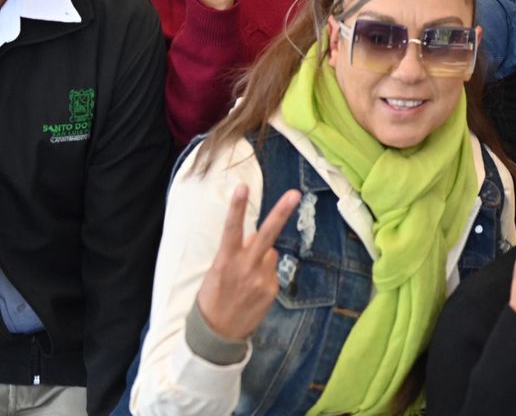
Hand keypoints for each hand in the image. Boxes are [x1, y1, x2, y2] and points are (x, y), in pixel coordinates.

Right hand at [194, 185, 301, 342]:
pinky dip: (265, 274)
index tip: (241, 187)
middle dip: (281, 212)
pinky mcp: (272, 289)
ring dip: (262, 257)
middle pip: (266, 235)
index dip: (237, 208)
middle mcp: (245, 268)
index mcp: (225, 261)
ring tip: (246, 278)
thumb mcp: (216, 273)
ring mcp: (261, 279)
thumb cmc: (214, 297)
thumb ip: (235, 252)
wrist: (218, 334)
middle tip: (294, 194)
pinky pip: (272, 270)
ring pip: (270, 252)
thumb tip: (252, 235)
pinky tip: (252, 289)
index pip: (231, 229)